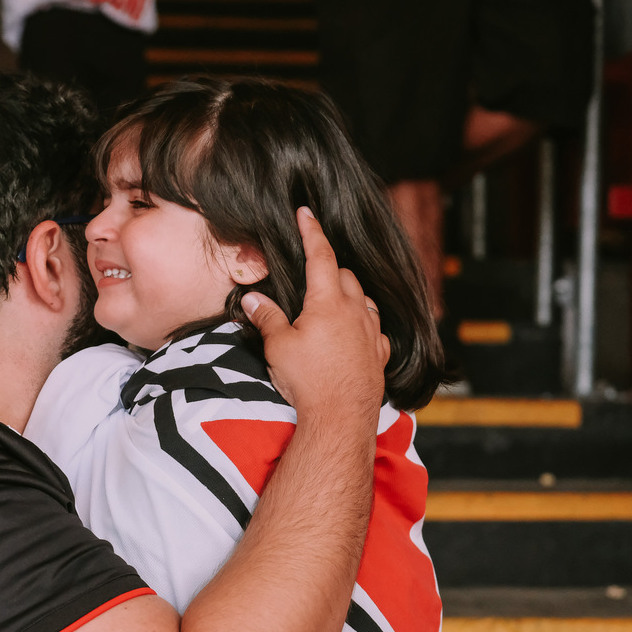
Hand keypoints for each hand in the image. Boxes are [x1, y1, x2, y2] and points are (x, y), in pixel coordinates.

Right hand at [242, 207, 388, 416]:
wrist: (341, 418)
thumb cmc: (308, 380)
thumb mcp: (277, 346)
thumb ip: (266, 317)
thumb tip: (252, 298)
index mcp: (328, 302)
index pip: (320, 255)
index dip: (312, 231)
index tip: (306, 213)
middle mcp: (355, 311)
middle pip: (345, 275)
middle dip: (328, 268)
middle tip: (309, 275)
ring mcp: (371, 332)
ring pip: (363, 299)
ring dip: (348, 294)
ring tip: (331, 303)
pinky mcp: (379, 354)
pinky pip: (374, 327)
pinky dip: (363, 322)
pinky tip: (354, 333)